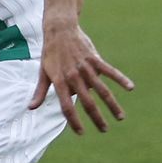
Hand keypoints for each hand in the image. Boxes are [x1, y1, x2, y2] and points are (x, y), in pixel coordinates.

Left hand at [30, 19, 134, 133]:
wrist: (59, 30)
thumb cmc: (50, 54)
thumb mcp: (42, 72)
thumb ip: (40, 92)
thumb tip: (31, 108)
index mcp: (60, 82)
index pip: (67, 107)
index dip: (74, 121)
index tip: (81, 132)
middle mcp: (74, 77)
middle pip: (88, 102)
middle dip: (97, 118)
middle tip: (104, 130)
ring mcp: (86, 68)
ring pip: (102, 90)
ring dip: (112, 105)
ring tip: (120, 117)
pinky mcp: (95, 59)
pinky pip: (110, 71)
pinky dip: (121, 79)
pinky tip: (130, 88)